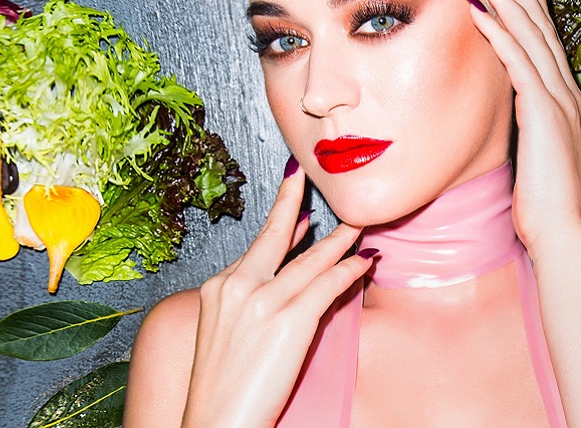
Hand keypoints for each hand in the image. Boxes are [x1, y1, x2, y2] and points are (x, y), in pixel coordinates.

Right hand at [181, 160, 373, 427]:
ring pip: (310, 260)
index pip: (258, 249)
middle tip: (309, 176)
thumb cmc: (224, 388)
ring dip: (339, 241)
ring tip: (358, 224)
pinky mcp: (289, 320)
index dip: (282, 225)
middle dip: (295, 202)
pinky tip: (363, 263)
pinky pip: (327, 285)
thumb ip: (250, 303)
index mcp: (219, 289)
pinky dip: (348, 271)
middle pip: (277, 237)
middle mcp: (238, 286)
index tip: (299, 209)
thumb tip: (284, 281)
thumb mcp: (224, 334)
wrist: (216, 421)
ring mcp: (264, 301)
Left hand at [466, 0, 580, 256]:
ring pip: (529, 35)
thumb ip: (529, 131)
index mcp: (565, 104)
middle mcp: (566, 94)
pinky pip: (516, 60)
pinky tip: (476, 10)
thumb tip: (515, 118)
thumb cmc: (547, 207)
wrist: (565, 233)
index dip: (532, 8)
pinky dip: (496, 31)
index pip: (547, 44)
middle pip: (541, 29)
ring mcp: (557, 100)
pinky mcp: (542, 111)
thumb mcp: (537, 158)